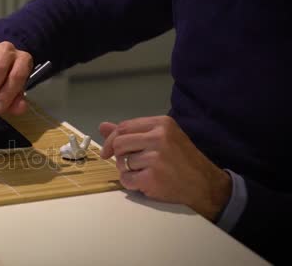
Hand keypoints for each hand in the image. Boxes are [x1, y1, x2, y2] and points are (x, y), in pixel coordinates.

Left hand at [99, 116, 231, 220]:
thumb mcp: (162, 138)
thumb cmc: (182, 160)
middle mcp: (159, 138)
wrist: (205, 185)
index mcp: (161, 124)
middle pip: (120, 144)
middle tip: (131, 164)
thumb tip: (102, 126)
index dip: (111, 139)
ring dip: (127, 171)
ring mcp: (156, 158)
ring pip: (122, 162)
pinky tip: (144, 183)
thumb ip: (133, 131)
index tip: (107, 151)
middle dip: (120, 156)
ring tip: (143, 172)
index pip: (124, 127)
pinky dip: (130, 183)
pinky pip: (126, 179)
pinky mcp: (153, 177)